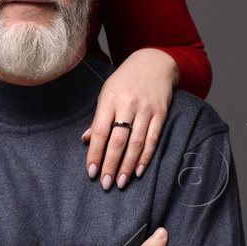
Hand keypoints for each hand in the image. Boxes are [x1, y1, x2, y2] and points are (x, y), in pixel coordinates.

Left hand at [81, 48, 177, 189]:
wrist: (154, 62)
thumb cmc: (125, 80)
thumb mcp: (106, 93)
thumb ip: (98, 118)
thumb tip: (86, 140)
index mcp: (109, 99)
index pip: (100, 131)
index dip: (95, 153)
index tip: (91, 171)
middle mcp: (127, 104)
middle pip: (118, 140)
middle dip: (111, 164)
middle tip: (106, 183)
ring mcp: (146, 109)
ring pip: (136, 142)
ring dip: (128, 165)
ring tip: (121, 182)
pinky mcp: (161, 113)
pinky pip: (153, 138)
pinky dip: (146, 156)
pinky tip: (139, 170)